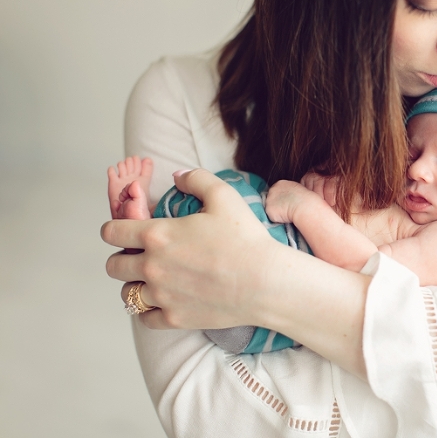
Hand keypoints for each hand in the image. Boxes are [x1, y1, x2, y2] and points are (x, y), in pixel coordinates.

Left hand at [102, 168, 371, 376]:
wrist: (266, 282)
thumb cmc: (246, 239)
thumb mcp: (224, 196)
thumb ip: (195, 179)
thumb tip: (177, 176)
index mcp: (157, 235)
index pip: (111, 232)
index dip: (114, 229)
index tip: (124, 231)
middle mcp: (152, 267)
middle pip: (113, 266)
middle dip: (122, 258)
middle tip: (140, 256)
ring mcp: (161, 296)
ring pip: (126, 294)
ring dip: (135, 285)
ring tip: (152, 280)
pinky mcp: (174, 318)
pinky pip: (144, 318)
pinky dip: (149, 310)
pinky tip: (163, 300)